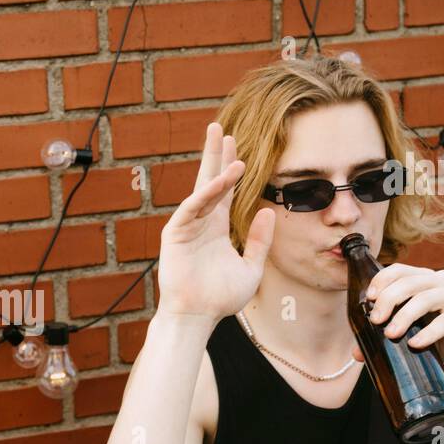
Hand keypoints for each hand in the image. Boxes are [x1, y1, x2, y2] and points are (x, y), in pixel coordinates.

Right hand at [157, 122, 273, 321]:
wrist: (198, 316)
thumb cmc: (220, 297)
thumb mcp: (251, 267)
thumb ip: (260, 240)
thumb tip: (268, 210)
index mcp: (217, 227)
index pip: (224, 190)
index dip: (230, 167)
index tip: (236, 144)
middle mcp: (201, 222)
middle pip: (209, 180)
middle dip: (214, 154)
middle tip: (219, 127)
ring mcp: (187, 226)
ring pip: (202, 190)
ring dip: (215, 168)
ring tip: (229, 146)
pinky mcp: (175, 234)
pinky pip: (192, 208)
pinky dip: (205, 194)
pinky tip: (219, 181)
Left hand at [355, 263, 443, 374]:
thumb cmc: (438, 339)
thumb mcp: (409, 334)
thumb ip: (384, 337)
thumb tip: (356, 353)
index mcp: (423, 279)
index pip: (399, 270)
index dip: (381, 280)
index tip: (368, 299)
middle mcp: (441, 280)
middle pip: (409, 282)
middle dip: (388, 300)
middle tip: (375, 321)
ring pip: (425, 298)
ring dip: (404, 316)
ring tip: (391, 335)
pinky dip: (430, 332)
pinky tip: (416, 344)